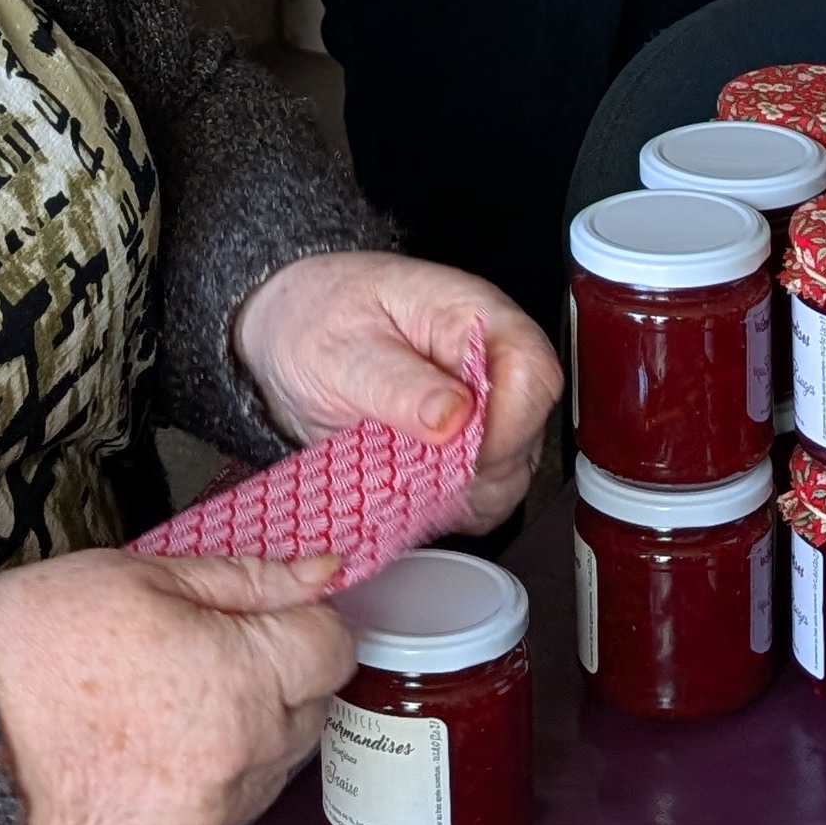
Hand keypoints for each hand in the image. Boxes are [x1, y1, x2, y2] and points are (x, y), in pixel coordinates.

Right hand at [0, 547, 352, 824]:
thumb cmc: (42, 638)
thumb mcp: (146, 575)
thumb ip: (248, 579)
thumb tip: (324, 572)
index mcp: (243, 677)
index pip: (333, 650)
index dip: (302, 624)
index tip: (265, 618)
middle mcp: (244, 756)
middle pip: (311, 712)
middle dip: (278, 680)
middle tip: (207, 658)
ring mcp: (213, 816)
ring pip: (272, 770)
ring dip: (246, 738)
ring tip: (168, 710)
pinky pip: (227, 817)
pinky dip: (208, 789)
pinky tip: (151, 757)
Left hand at [231, 250, 560, 530]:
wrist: (293, 329)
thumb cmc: (319, 319)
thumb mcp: (340, 348)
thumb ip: (397, 383)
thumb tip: (454, 418)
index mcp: (475, 317)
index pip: (532, 376)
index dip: (502, 427)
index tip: (447, 451)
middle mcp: (495, 364)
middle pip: (526, 436)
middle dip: (468, 470)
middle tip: (403, 462)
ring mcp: (488, 411)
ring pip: (509, 477)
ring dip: (454, 494)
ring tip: (395, 469)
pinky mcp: (472, 450)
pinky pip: (482, 499)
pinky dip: (444, 507)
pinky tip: (403, 485)